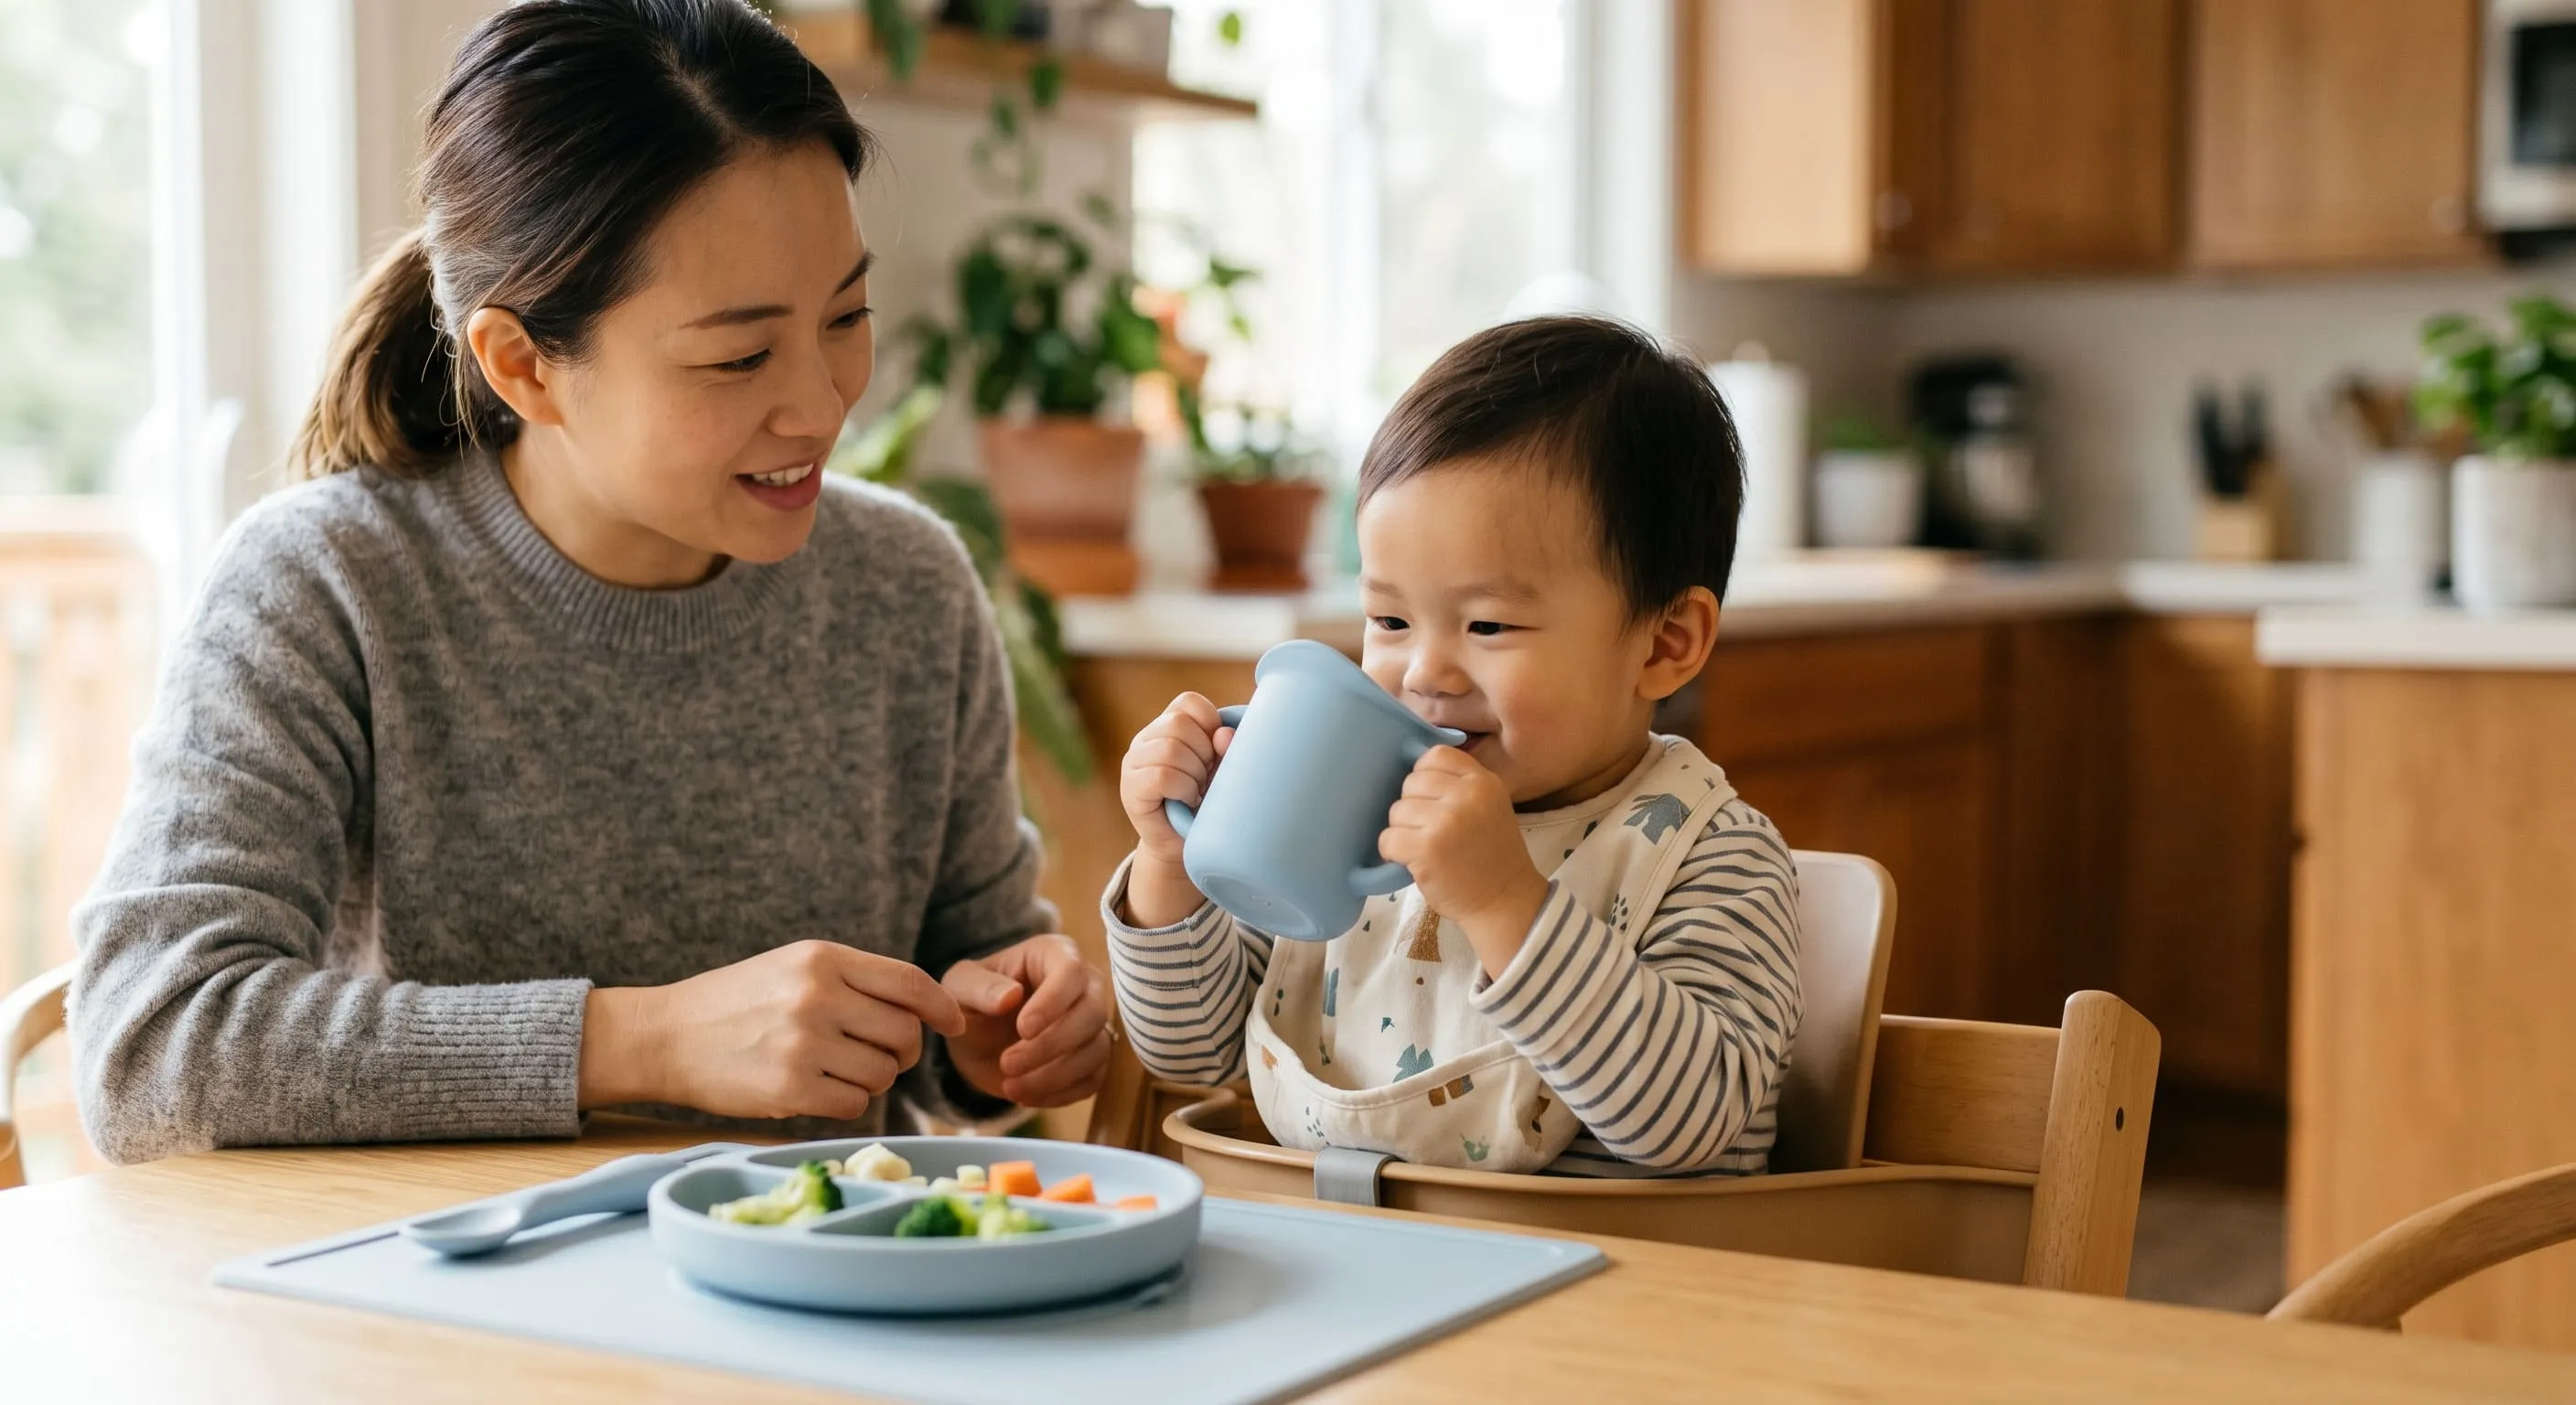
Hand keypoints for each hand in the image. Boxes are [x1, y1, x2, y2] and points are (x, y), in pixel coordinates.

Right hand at [577, 940, 964, 1121]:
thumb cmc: (739, 1001)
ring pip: (883, 1074)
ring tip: (840, 1070)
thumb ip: (855, 980)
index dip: (942, 1008)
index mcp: (823, 959)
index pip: (911, 983)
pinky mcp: (789, 1089)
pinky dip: (847, 1103)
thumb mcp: (795, 967)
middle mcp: (817, 997)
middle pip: (904, 1033)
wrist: (668, 1036)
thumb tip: (925, 1010)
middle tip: (884, 1056)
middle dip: (904, 1051)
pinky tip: (819, 1090)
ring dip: (873, 1079)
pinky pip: (855, 1104)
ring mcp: (804, 1044)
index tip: (953, 1024)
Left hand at [940, 934, 1114, 1107]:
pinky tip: (1026, 1095)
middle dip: (1051, 1046)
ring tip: (1011, 1086)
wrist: (979, 1040)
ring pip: (1097, 1049)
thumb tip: (1010, 997)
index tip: (1022, 1029)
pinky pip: (1093, 1078)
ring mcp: (1093, 1022)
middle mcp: (1084, 984)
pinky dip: (1061, 1093)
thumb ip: (979, 987)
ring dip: (1054, 1075)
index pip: (1071, 972)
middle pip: (1092, 1012)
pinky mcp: (1093, 1057)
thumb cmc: (972, 1001)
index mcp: (1054, 954)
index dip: (1053, 1003)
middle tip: (1008, 1064)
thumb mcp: (960, 988)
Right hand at [1115, 692, 1233, 926]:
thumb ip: (1225, 749)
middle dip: (1203, 753)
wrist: (1185, 845)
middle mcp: (1146, 739)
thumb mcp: (1222, 770)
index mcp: (1167, 725)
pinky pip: (1162, 776)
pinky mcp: (1131, 788)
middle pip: (1179, 724)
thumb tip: (1224, 735)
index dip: (1210, 723)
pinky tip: (1186, 800)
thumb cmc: (1207, 802)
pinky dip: (1182, 788)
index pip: (1188, 702)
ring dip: (1194, 774)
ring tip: (1196, 791)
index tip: (1216, 752)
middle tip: (1205, 777)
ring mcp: (1134, 762)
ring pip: (1170, 749)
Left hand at [1378, 746, 1549, 976]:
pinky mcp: (1427, 849)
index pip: (1435, 755)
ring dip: (1402, 831)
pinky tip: (1411, 861)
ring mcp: (1446, 821)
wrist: (1504, 900)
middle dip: (1413, 807)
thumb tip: (1413, 770)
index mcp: (1483, 781)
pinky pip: (1388, 838)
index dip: (1424, 776)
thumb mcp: (1488, 806)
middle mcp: (1467, 795)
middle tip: (1429, 831)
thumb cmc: (1491, 855)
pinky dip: (1392, 852)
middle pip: (1411, 782)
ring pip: (1397, 810)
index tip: (1431, 801)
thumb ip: (1459, 784)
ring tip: (1425, 848)